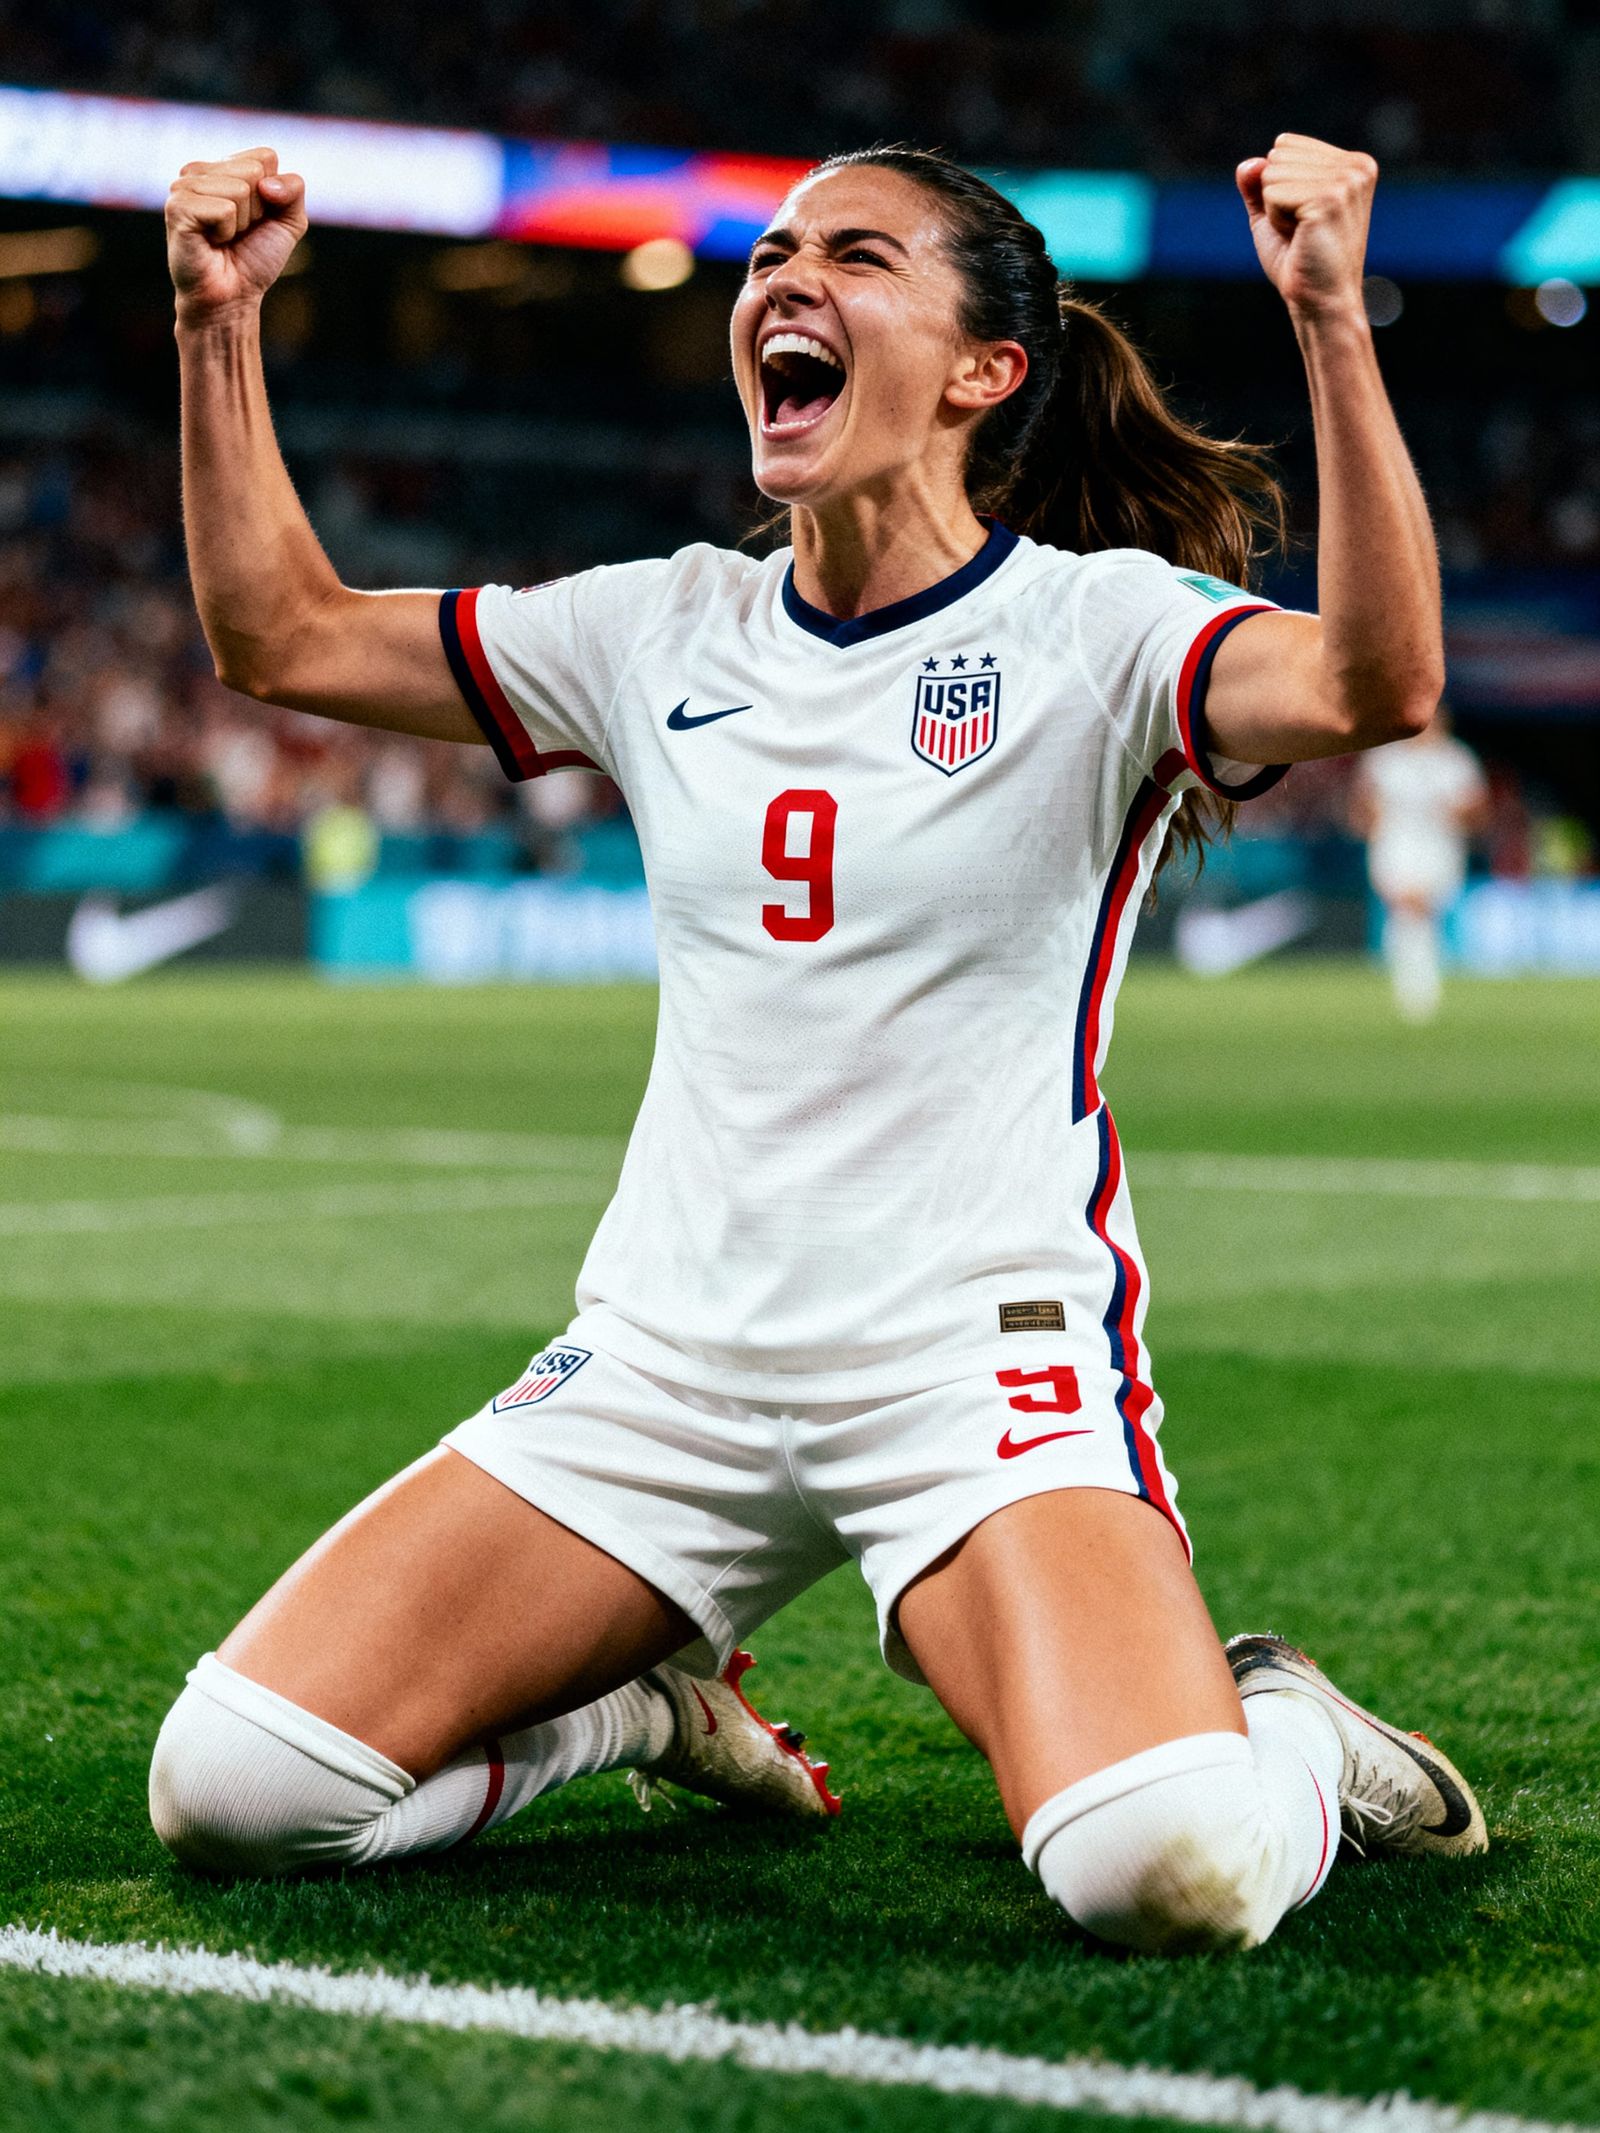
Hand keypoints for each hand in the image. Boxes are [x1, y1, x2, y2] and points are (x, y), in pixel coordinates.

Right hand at [166, 148, 306, 321]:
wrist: (232, 298)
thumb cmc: (254, 259)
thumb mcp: (288, 222)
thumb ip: (293, 190)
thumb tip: (267, 183)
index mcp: (222, 167)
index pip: (265, 156)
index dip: (273, 194)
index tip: (256, 219)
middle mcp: (200, 170)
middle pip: (254, 171)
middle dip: (258, 210)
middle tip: (239, 232)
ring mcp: (184, 186)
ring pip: (241, 189)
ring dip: (242, 223)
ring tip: (223, 238)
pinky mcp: (178, 206)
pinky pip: (225, 209)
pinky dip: (226, 232)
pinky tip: (211, 242)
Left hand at [1236, 134, 1375, 323]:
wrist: (1320, 301)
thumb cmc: (1300, 262)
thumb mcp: (1273, 216)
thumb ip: (1258, 185)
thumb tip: (1246, 164)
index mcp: (1352, 162)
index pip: (1285, 145)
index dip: (1279, 186)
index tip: (1303, 217)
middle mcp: (1355, 165)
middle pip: (1277, 156)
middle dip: (1276, 197)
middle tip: (1301, 230)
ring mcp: (1346, 180)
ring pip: (1272, 174)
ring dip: (1275, 211)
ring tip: (1301, 234)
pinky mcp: (1329, 198)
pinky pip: (1272, 195)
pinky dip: (1275, 221)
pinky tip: (1300, 238)